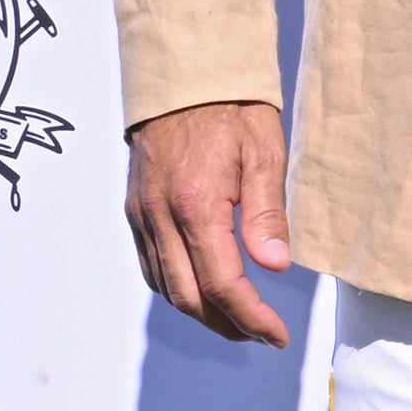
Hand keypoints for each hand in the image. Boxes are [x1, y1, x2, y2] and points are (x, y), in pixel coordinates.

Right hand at [126, 100, 295, 348]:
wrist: (183, 76)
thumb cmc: (231, 108)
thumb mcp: (265, 153)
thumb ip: (267, 214)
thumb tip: (275, 265)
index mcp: (196, 203)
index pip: (223, 284)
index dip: (252, 318)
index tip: (277, 334)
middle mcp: (160, 215)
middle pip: (189, 297)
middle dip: (228, 325)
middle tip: (263, 333)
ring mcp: (142, 214)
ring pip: (165, 287)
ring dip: (201, 312)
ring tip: (239, 318)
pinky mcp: (134, 210)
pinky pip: (150, 266)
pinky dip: (176, 289)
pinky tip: (203, 289)